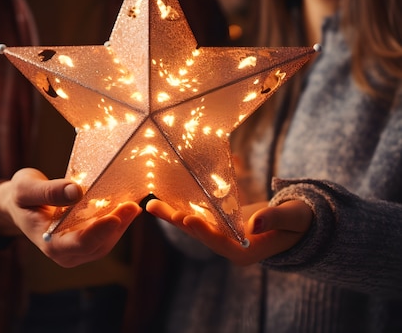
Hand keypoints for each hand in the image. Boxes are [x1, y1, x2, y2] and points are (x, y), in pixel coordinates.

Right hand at [0, 168, 140, 266]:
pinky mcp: (87, 240)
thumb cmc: (20, 197)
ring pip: (107, 241)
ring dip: (122, 223)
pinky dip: (118, 220)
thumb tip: (77, 191)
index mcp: (49, 244)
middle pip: (98, 244)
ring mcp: (78, 249)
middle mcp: (66, 252)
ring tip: (133, 204)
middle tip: (132, 205)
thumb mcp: (26, 189)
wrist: (20, 205)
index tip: (114, 217)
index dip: (97, 232)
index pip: (78, 243)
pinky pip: (107, 234)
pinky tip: (127, 204)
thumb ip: (49, 191)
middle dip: (117, 226)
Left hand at [146, 198, 311, 265]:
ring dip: (172, 215)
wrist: (298, 223)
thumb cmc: (299, 220)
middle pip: (200, 235)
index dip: (204, 231)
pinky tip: (162, 200)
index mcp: (247, 251)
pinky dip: (180, 209)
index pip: (221, 242)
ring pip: (193, 227)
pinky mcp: (219, 227)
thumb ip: (274, 219)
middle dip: (179, 221)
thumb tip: (254, 223)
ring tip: (150, 204)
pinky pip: (196, 218)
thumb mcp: (292, 218)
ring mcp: (223, 239)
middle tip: (157, 208)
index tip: (187, 219)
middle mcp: (230, 248)